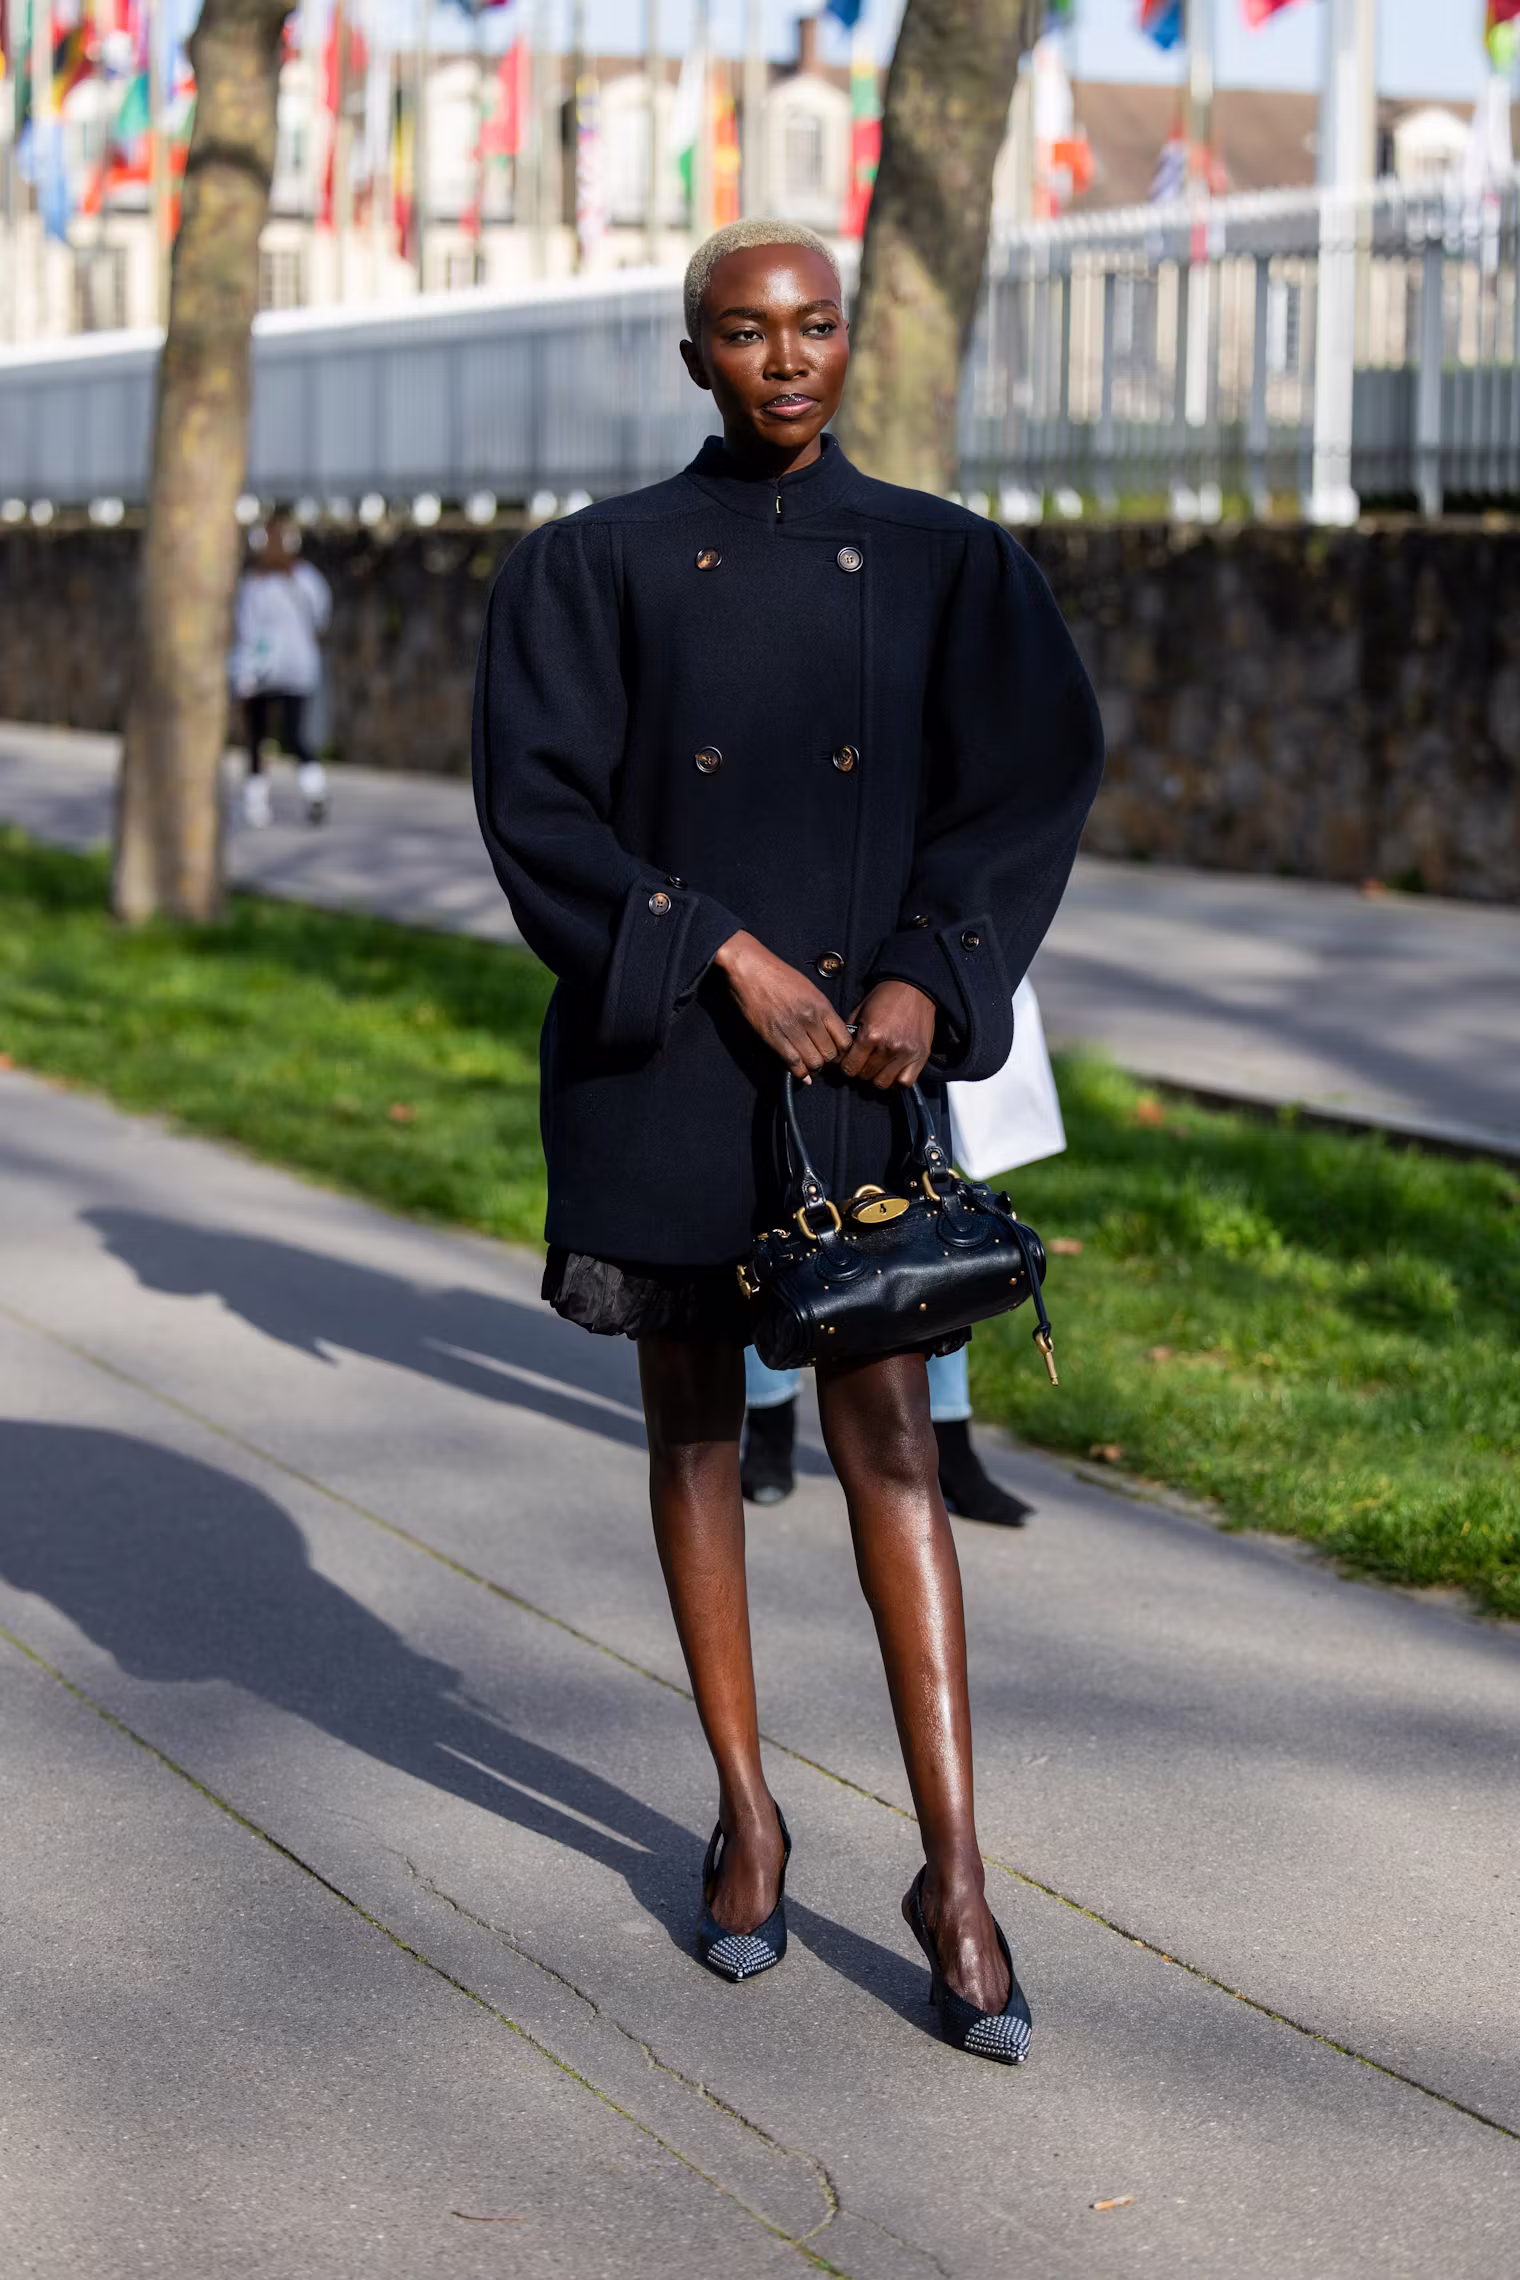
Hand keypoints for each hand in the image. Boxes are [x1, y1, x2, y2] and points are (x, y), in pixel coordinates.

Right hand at [714, 931, 853, 1081]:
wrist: (750, 969)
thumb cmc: (778, 975)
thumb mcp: (809, 988)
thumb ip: (821, 1010)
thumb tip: (829, 1031)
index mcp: (821, 1005)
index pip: (844, 1039)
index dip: (843, 1051)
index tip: (837, 1052)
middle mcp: (810, 1019)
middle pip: (830, 1054)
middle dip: (829, 1062)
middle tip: (824, 1062)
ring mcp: (792, 1029)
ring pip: (813, 1061)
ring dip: (815, 1068)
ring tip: (813, 1068)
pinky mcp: (773, 1037)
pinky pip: (793, 1062)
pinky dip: (800, 1072)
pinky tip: (803, 1074)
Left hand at [838, 980, 936, 1088]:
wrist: (913, 988)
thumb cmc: (884, 998)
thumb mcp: (860, 1012)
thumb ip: (849, 1035)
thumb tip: (839, 1056)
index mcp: (871, 1035)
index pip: (850, 1067)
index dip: (846, 1066)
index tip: (849, 1062)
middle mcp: (888, 1047)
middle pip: (865, 1076)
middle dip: (861, 1070)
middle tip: (863, 1062)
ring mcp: (906, 1054)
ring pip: (883, 1082)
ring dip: (877, 1077)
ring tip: (878, 1066)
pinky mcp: (920, 1057)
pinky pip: (905, 1082)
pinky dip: (897, 1081)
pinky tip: (893, 1072)